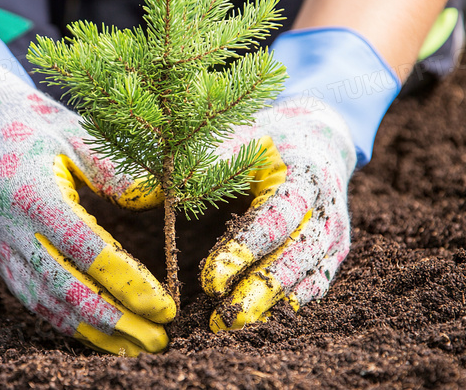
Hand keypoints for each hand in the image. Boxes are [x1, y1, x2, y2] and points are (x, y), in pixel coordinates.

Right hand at [0, 0, 174, 355]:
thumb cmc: (41, 129)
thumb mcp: (80, 135)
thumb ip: (118, 170)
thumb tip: (161, 200)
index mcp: (31, 191)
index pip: (84, 248)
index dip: (125, 281)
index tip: (163, 304)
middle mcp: (8, 226)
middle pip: (65, 288)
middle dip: (115, 320)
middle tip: (158, 341)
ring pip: (47, 303)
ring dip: (93, 332)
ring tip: (136, 348)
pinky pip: (34, 300)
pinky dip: (68, 323)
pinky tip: (101, 336)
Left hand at [200, 103, 355, 330]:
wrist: (316, 140)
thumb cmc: (264, 139)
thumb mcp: (235, 138)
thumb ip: (197, 163)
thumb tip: (132, 191)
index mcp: (304, 175)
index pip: (276, 219)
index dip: (244, 251)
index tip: (208, 281)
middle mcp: (326, 211)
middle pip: (297, 258)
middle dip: (259, 291)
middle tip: (222, 319)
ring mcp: (332, 238)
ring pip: (308, 281)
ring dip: (270, 307)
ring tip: (228, 328)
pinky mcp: (330, 258)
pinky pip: (312, 289)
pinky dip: (284, 308)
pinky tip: (251, 322)